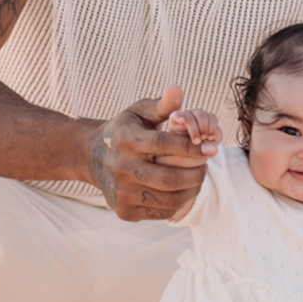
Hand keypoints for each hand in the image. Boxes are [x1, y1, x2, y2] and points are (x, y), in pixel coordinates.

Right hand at [87, 86, 212, 220]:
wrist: (91, 157)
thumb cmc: (124, 130)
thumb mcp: (138, 113)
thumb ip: (162, 105)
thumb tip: (178, 89)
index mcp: (126, 140)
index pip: (164, 145)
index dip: (192, 147)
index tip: (212, 147)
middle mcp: (121, 168)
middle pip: (171, 178)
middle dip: (198, 172)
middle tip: (207, 164)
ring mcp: (121, 193)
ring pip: (170, 198)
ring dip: (193, 188)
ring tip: (198, 176)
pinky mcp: (124, 211)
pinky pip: (163, 212)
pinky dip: (179, 202)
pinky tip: (182, 189)